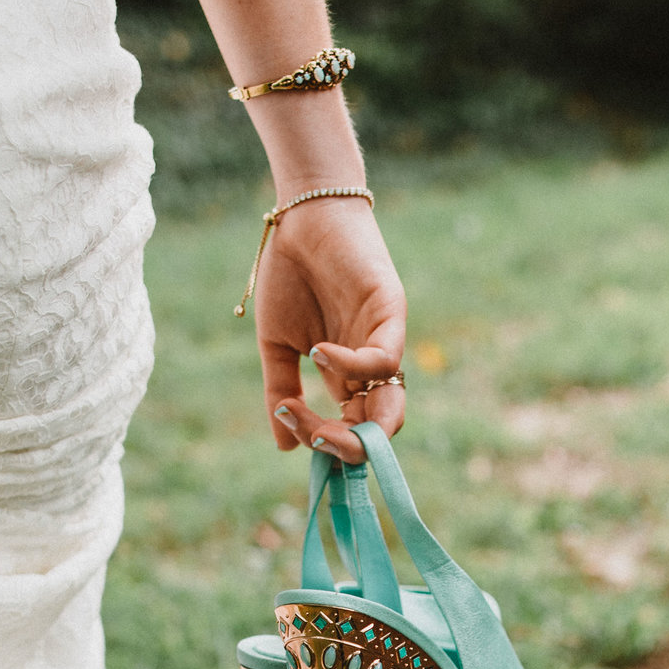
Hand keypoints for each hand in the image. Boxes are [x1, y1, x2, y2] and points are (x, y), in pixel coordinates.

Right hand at [254, 195, 404, 463]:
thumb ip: (281, 390)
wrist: (302, 218)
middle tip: (315, 440)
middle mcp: (370, 366)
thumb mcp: (276, 343)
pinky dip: (352, 368)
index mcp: (345, 376)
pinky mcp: (392, 313)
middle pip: (379, 429)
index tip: (291, 427)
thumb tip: (284, 447)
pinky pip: (385, 361)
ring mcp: (383, 341)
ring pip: (391, 407)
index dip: (327, 443)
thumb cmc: (291, 275)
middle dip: (349, 450)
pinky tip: (319, 353)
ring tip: (311, 418)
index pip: (350, 429)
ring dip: (352, 427)